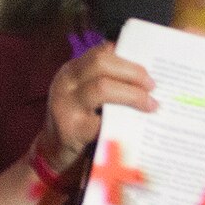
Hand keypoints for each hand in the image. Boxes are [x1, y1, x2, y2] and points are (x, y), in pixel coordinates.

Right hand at [36, 43, 156, 172]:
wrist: (52, 152)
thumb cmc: (77, 120)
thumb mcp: (82, 94)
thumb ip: (103, 81)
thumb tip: (143, 75)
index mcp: (71, 71)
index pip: (100, 52)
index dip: (128, 57)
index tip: (148, 68)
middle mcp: (65, 83)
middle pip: (101, 63)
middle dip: (133, 73)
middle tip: (152, 86)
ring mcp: (66, 105)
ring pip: (102, 87)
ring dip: (132, 95)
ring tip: (151, 104)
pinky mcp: (71, 129)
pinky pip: (103, 121)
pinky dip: (123, 121)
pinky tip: (136, 125)